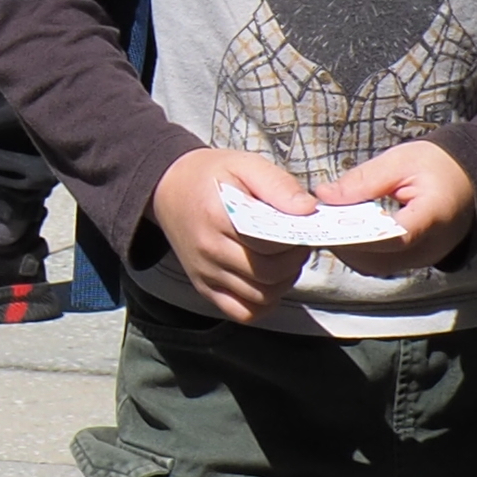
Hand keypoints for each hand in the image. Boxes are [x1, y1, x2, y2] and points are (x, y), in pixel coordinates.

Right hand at [152, 148, 318, 321]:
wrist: (168, 188)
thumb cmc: (211, 176)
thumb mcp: (246, 165)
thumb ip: (278, 185)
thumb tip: (308, 210)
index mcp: (218, 217)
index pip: (271, 244)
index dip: (296, 238)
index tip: (300, 226)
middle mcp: (208, 250)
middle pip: (268, 274)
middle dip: (293, 262)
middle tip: (296, 245)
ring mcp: (204, 273)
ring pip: (260, 297)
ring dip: (282, 283)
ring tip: (282, 260)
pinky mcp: (204, 287)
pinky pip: (241, 312)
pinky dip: (262, 304)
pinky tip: (266, 283)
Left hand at [313, 138, 476, 276]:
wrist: (473, 180)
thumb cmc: (441, 167)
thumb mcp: (401, 161)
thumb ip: (363, 180)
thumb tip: (324, 196)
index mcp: (434, 217)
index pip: (394, 238)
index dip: (357, 235)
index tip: (326, 222)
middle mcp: (432, 246)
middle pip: (378, 259)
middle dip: (343, 242)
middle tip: (317, 221)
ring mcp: (425, 258)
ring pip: (375, 266)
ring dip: (348, 248)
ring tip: (330, 223)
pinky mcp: (417, 260)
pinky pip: (382, 263)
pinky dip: (360, 250)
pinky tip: (347, 229)